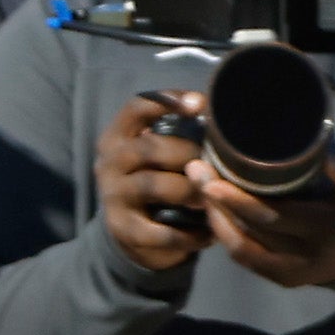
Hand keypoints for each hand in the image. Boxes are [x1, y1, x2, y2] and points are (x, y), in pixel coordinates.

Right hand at [96, 93, 217, 272]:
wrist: (132, 233)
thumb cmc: (159, 181)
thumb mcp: (161, 155)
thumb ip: (182, 136)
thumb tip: (224, 119)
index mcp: (119, 137)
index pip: (138, 107)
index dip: (168, 101)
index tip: (199, 104)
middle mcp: (110, 162)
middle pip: (150, 147)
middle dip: (189, 154)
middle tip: (214, 166)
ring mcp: (113, 195)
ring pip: (155, 185)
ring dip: (190, 191)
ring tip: (212, 200)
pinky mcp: (123, 229)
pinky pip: (162, 230)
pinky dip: (190, 233)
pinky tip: (208, 233)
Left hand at [199, 141, 334, 289]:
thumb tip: (328, 157)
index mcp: (328, 229)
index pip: (273, 216)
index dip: (237, 199)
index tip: (211, 174)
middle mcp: (307, 256)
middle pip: (250, 231)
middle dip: (217, 202)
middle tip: (196, 172)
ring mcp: (293, 272)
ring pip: (242, 248)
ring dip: (216, 220)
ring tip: (201, 191)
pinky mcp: (284, 279)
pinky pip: (247, 259)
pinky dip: (227, 236)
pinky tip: (216, 214)